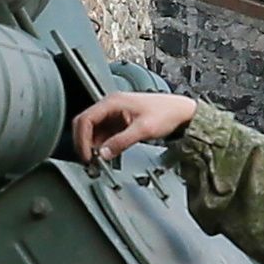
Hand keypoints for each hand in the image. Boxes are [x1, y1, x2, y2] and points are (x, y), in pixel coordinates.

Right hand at [74, 88, 199, 163]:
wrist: (181, 112)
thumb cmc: (166, 113)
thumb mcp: (143, 129)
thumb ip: (121, 141)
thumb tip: (103, 153)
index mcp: (113, 102)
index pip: (85, 119)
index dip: (82, 139)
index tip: (86, 156)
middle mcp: (110, 106)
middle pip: (85, 124)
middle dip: (83, 143)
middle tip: (88, 161)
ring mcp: (114, 114)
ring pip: (93, 131)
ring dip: (92, 146)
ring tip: (97, 161)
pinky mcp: (119, 122)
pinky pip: (103, 134)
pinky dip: (101, 145)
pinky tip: (106, 155)